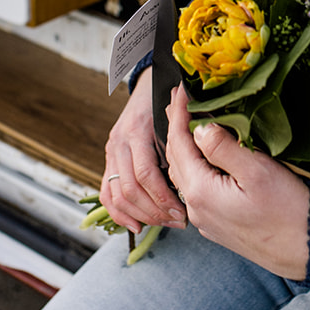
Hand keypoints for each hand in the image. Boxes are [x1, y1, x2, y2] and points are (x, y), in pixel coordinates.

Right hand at [100, 69, 186, 232]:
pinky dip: (119, 213)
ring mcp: (110, 151)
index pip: (145, 174)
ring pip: (117, 194)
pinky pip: (106, 193)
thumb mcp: (179, 117)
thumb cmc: (170, 101)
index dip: (164, 197)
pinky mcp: (108, 160)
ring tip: (164, 223)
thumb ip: (184, 142)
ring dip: (140, 215)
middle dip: (155, 211)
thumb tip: (202, 172)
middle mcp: (120, 142)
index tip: (184, 211)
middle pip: (130, 189)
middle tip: (178, 222)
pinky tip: (136, 225)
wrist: (150, 83)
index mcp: (137, 131)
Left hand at [165, 84, 309, 278]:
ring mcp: (205, 219)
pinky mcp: (217, 225)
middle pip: (176, 159)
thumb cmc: (289, 211)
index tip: (180, 88)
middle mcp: (196, 208)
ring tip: (189, 122)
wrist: (308, 251)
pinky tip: (204, 156)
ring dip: (184, 147)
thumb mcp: (258, 172)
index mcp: (200, 192)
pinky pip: (195, 189)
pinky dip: (194, 166)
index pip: (179, 143)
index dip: (178, 113)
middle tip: (181, 99)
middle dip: (177, 127)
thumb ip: (223, 147)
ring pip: (184, 175)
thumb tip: (200, 127)